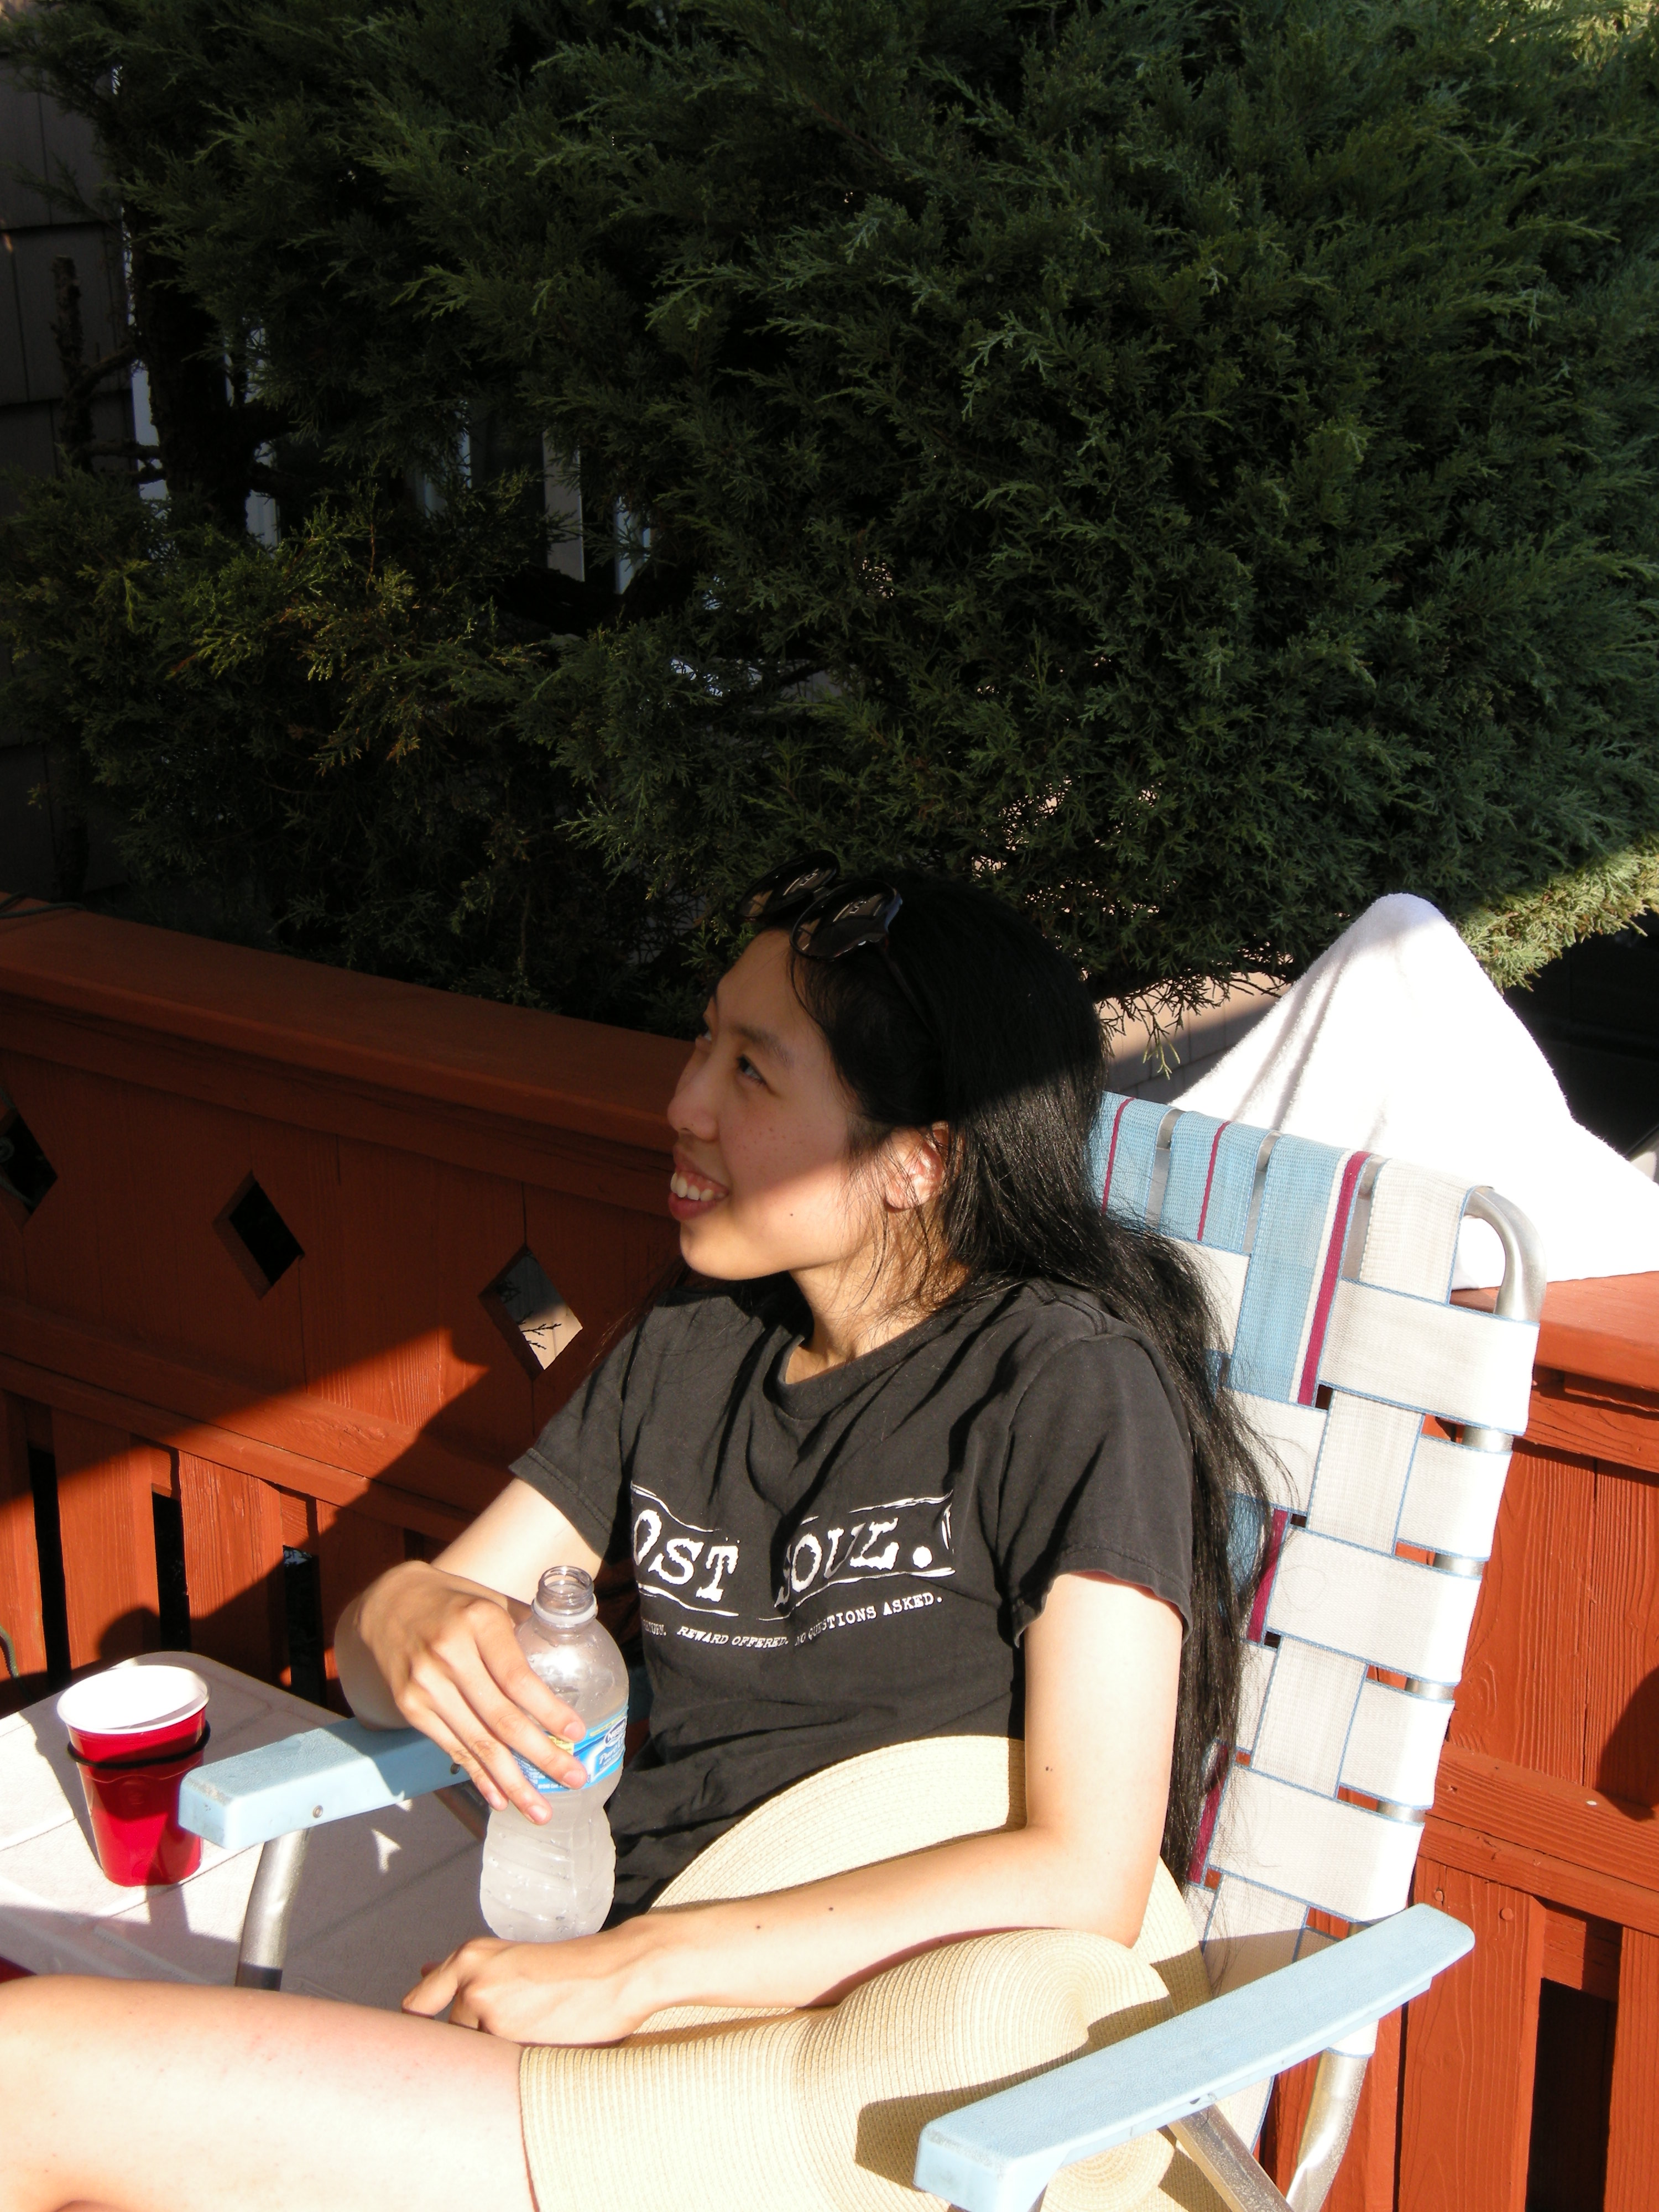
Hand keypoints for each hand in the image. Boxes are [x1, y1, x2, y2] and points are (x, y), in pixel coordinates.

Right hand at [352, 1561, 587, 1816]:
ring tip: (541, 1809)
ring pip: (477, 1743)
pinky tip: (501, 1798)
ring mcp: (426, 1685)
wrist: (387, 1605)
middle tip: (575, 1778)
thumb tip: (570, 1657)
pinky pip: (452, 1749)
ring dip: (512, 1782)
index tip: (576, 1732)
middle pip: (501, 1718)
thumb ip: (526, 1626)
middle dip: (542, 1755)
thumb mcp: (490, 1600)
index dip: (548, 1710)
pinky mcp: (410, 1708)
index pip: (518, 1677)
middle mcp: (449, 1656)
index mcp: (479, 1623)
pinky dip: (479, 1777)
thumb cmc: (454, 1603)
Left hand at [403, 1924, 662, 2044]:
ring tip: (533, 2034)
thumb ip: (463, 1971)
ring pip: (475, 2054)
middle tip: (513, 2029)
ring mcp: (493, 2018)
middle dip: (475, 2040)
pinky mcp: (515, 2047)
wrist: (618, 1970)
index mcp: (469, 1959)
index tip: (425, 2039)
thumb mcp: (508, 1957)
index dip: (421, 2028)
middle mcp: (473, 1986)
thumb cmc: (569, 1964)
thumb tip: (423, 1973)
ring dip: (494, 2054)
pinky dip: (512, 2068)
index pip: (417, 2006)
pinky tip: (541, 2046)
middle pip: (450, 2036)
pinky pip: (497, 2070)